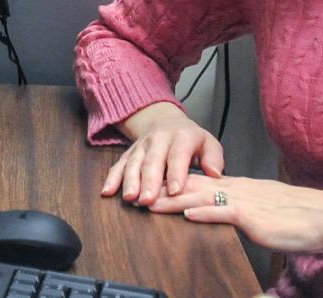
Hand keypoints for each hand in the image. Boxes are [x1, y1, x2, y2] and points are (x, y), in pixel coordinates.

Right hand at [101, 102, 223, 206]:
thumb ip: (214, 158)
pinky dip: (112, 178)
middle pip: (153, 160)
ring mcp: (142, 145)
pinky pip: (119, 164)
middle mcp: (159, 139)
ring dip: (130, 181)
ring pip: (134, 162)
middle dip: (149, 181)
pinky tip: (107, 192)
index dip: (176, 172)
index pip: (178, 155)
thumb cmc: (191, 140)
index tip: (175, 190)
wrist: (167, 122)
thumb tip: (215, 174)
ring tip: (130, 198)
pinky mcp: (129, 152)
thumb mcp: (209, 143)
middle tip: (148, 200)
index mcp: (182, 136)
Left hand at [151, 173, 322, 254]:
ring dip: (172, 199)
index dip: (174, 185)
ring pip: (201, 196)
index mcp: (242, 189)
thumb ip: (246, 210)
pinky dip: (203, 211)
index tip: (152, 186)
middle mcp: (239, 190)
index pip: (201, 183)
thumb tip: (231, 214)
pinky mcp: (253, 217)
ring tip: (147, 201)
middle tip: (136, 192)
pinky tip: (186, 213)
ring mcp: (245, 201)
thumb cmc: (302, 217)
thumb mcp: (267, 211)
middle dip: (163, 189)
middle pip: (192, 186)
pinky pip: (224, 212)